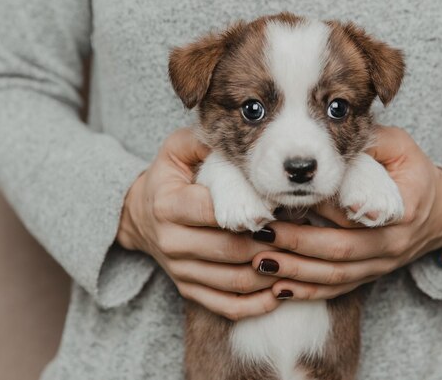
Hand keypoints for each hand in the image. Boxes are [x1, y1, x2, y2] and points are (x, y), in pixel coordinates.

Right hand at [117, 128, 280, 319]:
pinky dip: (256, 304)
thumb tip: (236, 136)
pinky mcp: (189, 290)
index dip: (253, 210)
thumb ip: (203, 141)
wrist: (140, 215)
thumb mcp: (177, 150)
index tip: (281, 204)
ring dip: (272, 272)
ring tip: (299, 257)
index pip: (216, 211)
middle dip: (272, 242)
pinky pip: (226, 305)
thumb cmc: (169, 178)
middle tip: (302, 232)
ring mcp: (180, 270)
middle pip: (232, 248)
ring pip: (235, 280)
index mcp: (169, 205)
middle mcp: (172, 242)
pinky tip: (280, 292)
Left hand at [250, 126, 441, 299]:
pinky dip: (308, 291)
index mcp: (403, 209)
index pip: (359, 213)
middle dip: (298, 243)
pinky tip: (279, 288)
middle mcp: (392, 244)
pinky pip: (338, 289)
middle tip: (263, 233)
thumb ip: (372, 141)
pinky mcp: (370, 276)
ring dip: (296, 271)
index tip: (293, 200)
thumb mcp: (402, 148)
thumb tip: (333, 134)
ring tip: (260, 261)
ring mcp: (381, 265)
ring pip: (336, 276)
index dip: (326, 210)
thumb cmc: (415, 174)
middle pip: (341, 250)